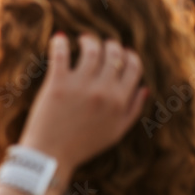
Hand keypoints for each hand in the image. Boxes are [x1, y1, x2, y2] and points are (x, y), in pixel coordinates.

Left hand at [19, 33, 147, 174]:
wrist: (51, 155)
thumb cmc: (83, 145)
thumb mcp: (116, 132)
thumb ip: (133, 110)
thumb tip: (144, 88)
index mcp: (119, 101)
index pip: (133, 66)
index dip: (128, 55)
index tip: (120, 52)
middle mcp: (103, 91)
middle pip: (113, 54)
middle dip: (110, 45)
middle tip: (100, 44)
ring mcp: (80, 86)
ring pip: (91, 49)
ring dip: (88, 40)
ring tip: (82, 40)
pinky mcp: (57, 84)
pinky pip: (61, 54)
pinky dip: (60, 43)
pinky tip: (59, 38)